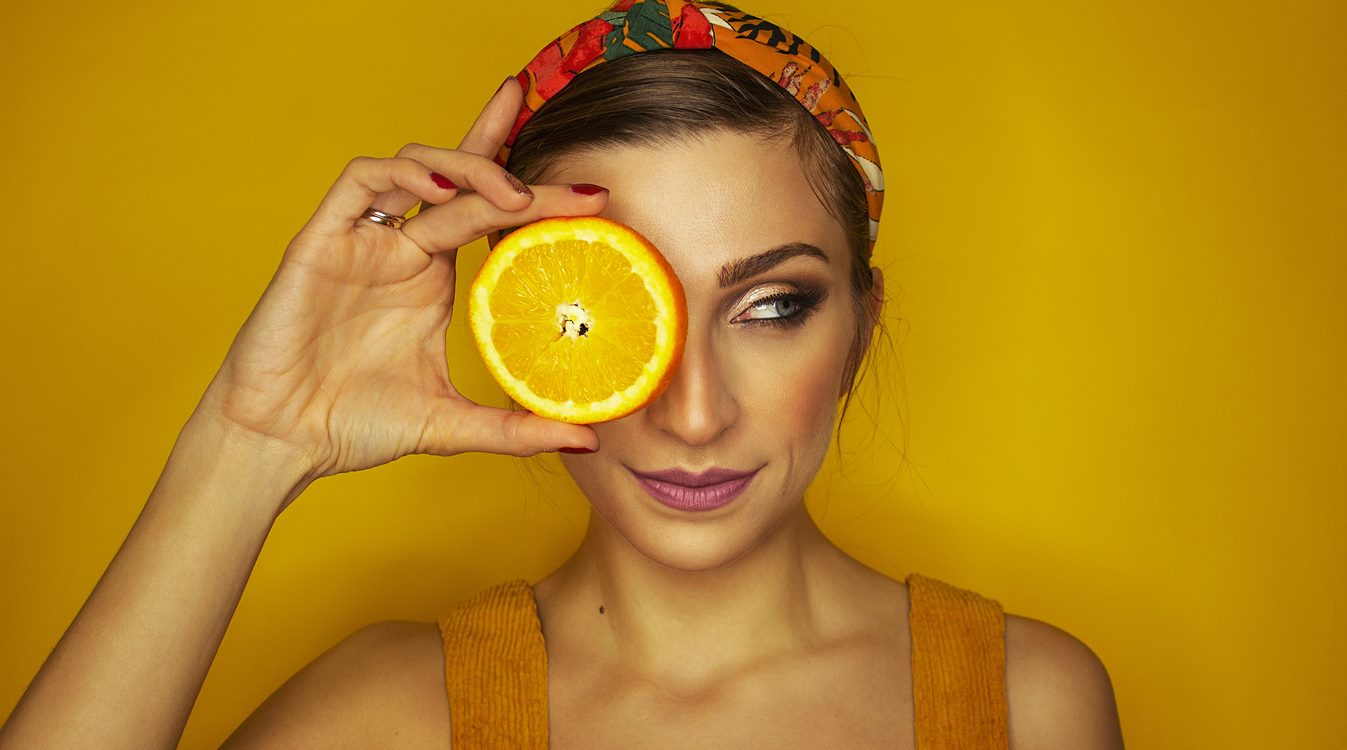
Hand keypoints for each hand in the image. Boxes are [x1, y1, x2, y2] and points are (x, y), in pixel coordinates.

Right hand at [193, 78, 601, 491]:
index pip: (487, 213)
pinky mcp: (320, 241)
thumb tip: (589, 437)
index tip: (594, 198)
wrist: (281, 442)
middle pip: (460, 179)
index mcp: (432, 277)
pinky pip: (359, 182)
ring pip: (415, 168)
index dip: (534, 192)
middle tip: (576, 180)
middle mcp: (401, 249)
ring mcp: (362, 241)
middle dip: (511, 158)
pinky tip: (439, 193)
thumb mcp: (452, 424)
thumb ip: (516, 429)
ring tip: (510, 195)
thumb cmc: (355, 425)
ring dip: (466, 168)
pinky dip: (402, 176)